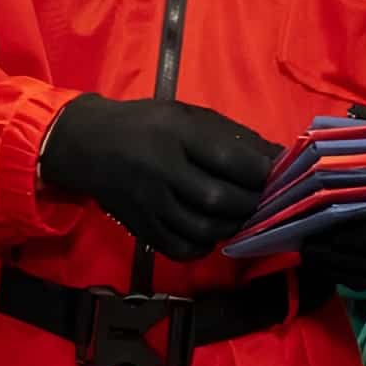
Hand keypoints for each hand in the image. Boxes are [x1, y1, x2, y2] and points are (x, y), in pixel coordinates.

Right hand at [37, 96, 279, 260]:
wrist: (88, 146)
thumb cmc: (145, 125)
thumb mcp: (185, 116)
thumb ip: (229, 135)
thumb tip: (277, 157)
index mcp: (174, 134)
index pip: (228, 159)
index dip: (260, 171)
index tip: (275, 173)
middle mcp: (160, 171)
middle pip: (217, 199)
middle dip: (250, 202)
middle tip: (262, 198)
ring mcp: (149, 204)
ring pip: (202, 229)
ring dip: (230, 226)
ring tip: (239, 214)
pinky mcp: (141, 228)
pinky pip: (180, 249)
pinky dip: (204, 246)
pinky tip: (210, 233)